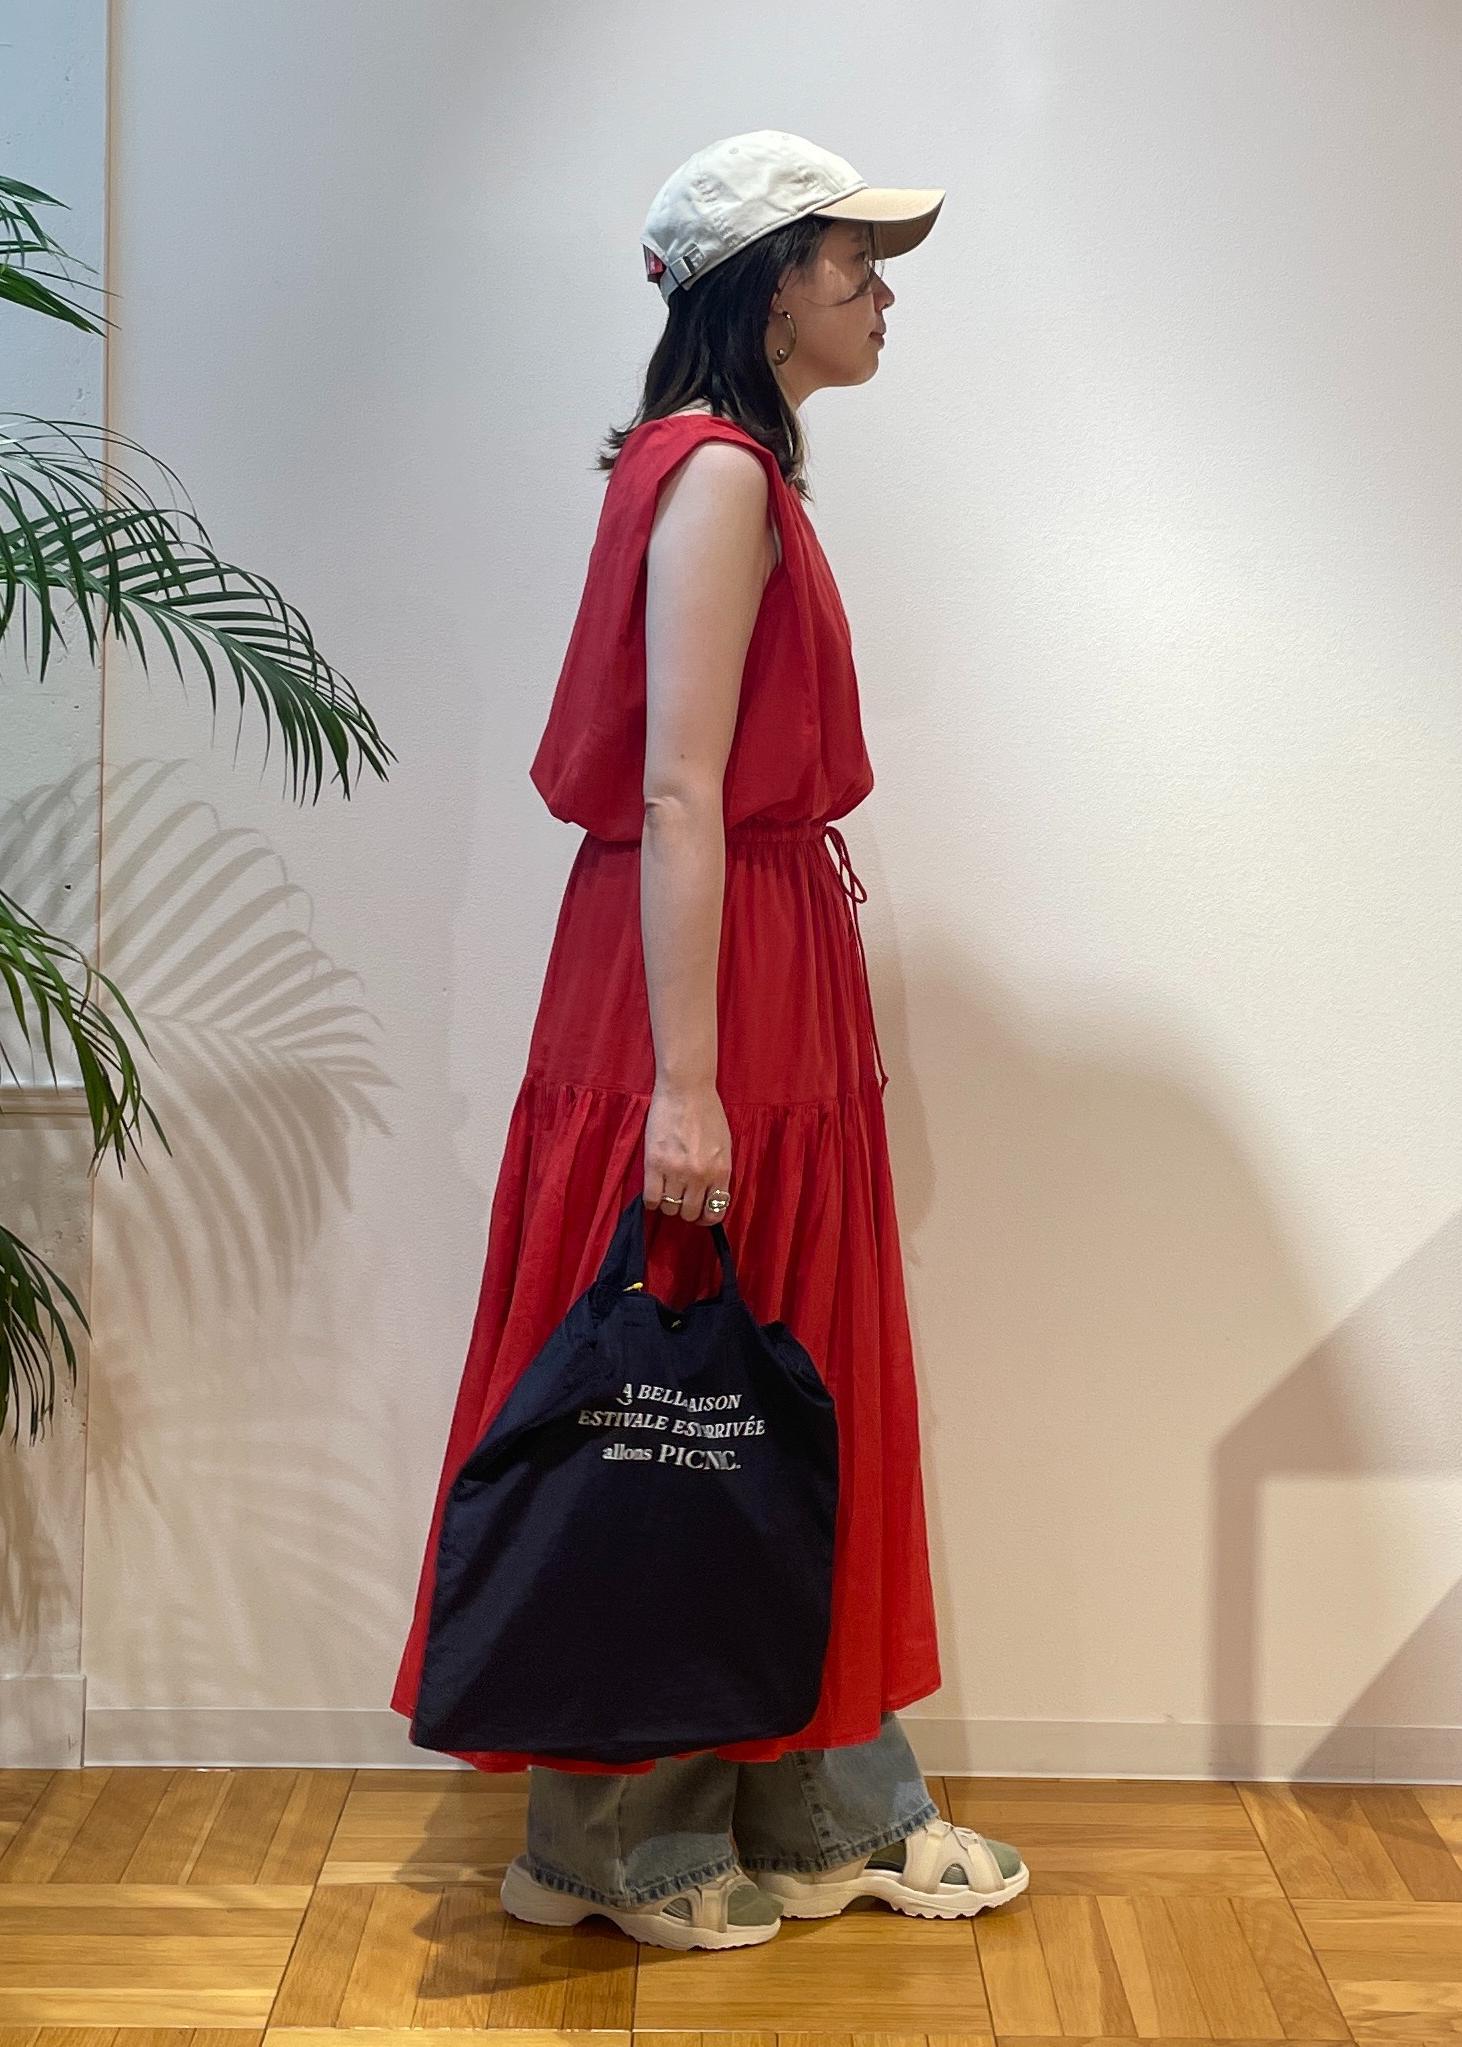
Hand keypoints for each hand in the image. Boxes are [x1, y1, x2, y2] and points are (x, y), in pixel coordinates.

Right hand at [644, 1077, 731, 1224]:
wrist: (686, 1090)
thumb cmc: (707, 1112)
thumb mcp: (724, 1145)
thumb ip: (718, 1171)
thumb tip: (710, 1193)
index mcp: (721, 1171)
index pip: (716, 1210)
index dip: (707, 1217)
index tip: (700, 1214)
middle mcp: (700, 1176)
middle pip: (690, 1213)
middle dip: (686, 1210)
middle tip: (681, 1199)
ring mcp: (677, 1171)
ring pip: (670, 1208)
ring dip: (668, 1203)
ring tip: (667, 1190)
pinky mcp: (655, 1164)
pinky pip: (651, 1198)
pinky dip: (652, 1201)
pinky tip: (654, 1191)